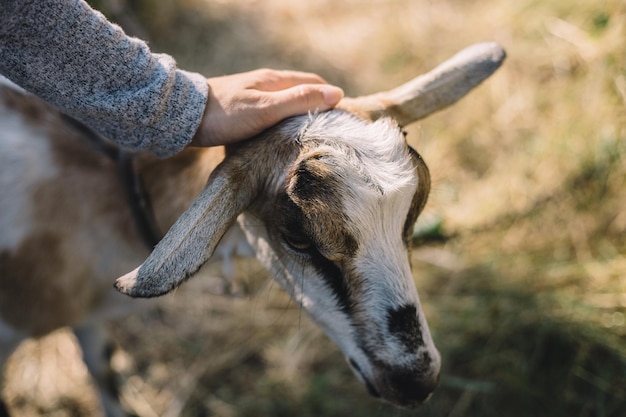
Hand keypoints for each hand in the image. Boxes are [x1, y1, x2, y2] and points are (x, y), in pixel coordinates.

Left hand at [191, 69, 343, 146]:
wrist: (184, 119)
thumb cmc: (226, 114)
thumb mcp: (267, 109)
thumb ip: (299, 100)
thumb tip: (336, 94)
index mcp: (275, 80)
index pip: (314, 82)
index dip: (330, 98)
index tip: (342, 119)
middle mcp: (266, 85)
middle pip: (301, 93)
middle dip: (317, 108)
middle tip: (330, 132)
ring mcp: (254, 97)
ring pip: (286, 105)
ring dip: (300, 117)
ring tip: (310, 139)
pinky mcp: (243, 110)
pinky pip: (272, 115)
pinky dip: (283, 124)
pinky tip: (282, 139)